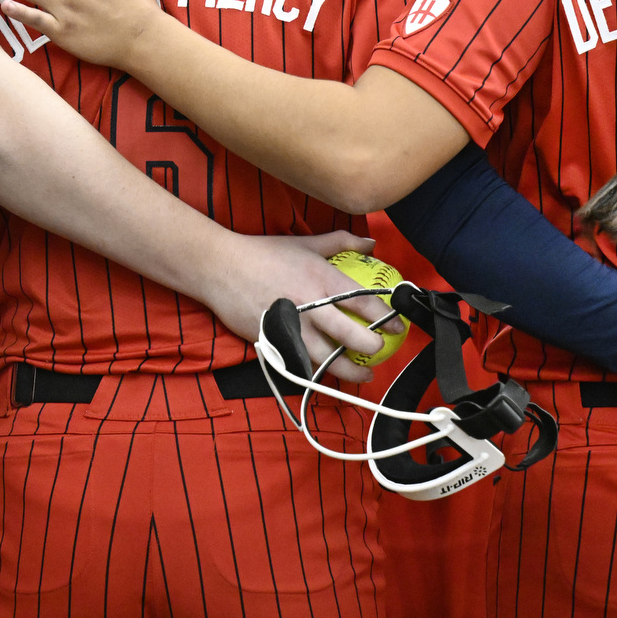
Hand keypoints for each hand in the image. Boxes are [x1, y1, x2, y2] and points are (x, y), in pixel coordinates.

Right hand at [207, 230, 398, 383]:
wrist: (219, 267)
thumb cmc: (263, 253)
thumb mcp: (305, 243)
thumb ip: (341, 241)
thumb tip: (370, 243)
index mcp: (321, 279)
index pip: (363, 302)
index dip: (385, 317)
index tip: (397, 327)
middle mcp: (309, 305)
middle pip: (350, 335)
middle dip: (371, 348)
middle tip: (380, 351)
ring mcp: (290, 327)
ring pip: (326, 359)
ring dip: (349, 371)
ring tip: (363, 375)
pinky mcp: (272, 342)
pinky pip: (299, 364)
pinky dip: (317, 373)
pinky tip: (328, 376)